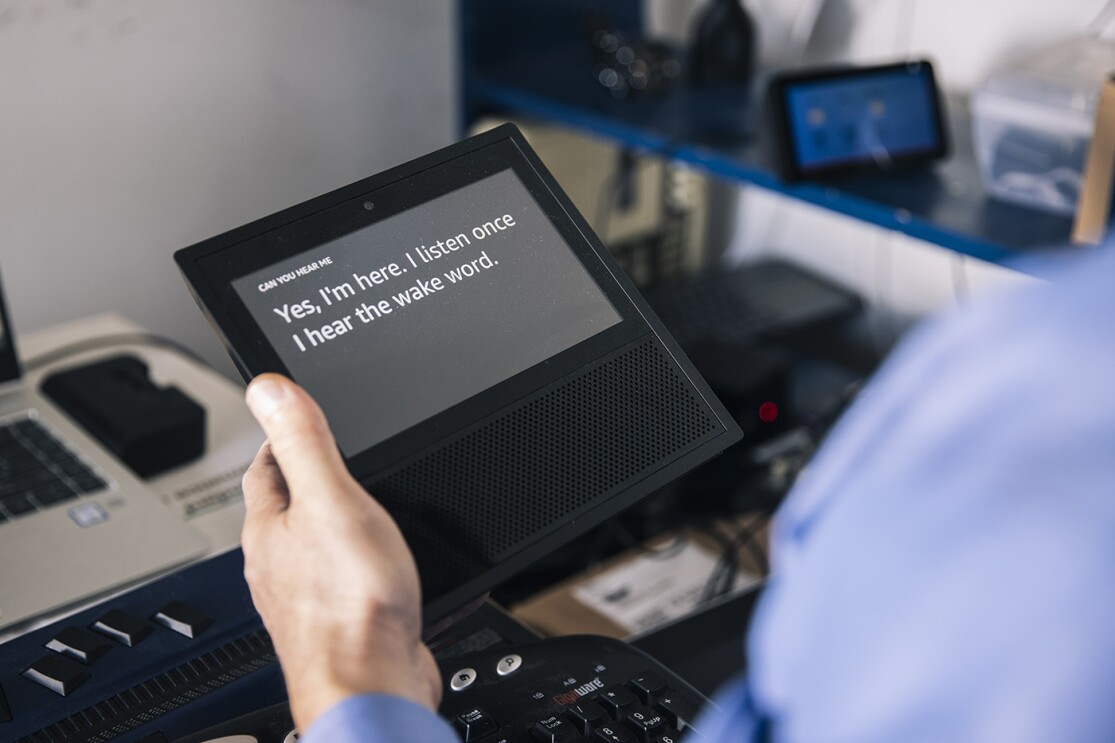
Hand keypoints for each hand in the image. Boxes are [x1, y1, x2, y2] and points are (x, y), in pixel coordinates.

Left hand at [240, 374, 441, 730]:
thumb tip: (267, 387)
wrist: (372, 683)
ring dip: (333, 523)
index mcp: (270, 528)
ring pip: (314, 546)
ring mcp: (307, 595)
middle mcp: (279, 564)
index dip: (283, 437)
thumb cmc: (350, 604)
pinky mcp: (339, 621)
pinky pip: (343, 580)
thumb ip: (304, 442)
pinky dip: (358, 564)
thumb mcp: (332, 500)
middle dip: (309, 481)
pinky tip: (379, 566)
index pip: (266, 468)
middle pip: (286, 509)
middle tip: (331, 457)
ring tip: (357, 505)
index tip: (299, 416)